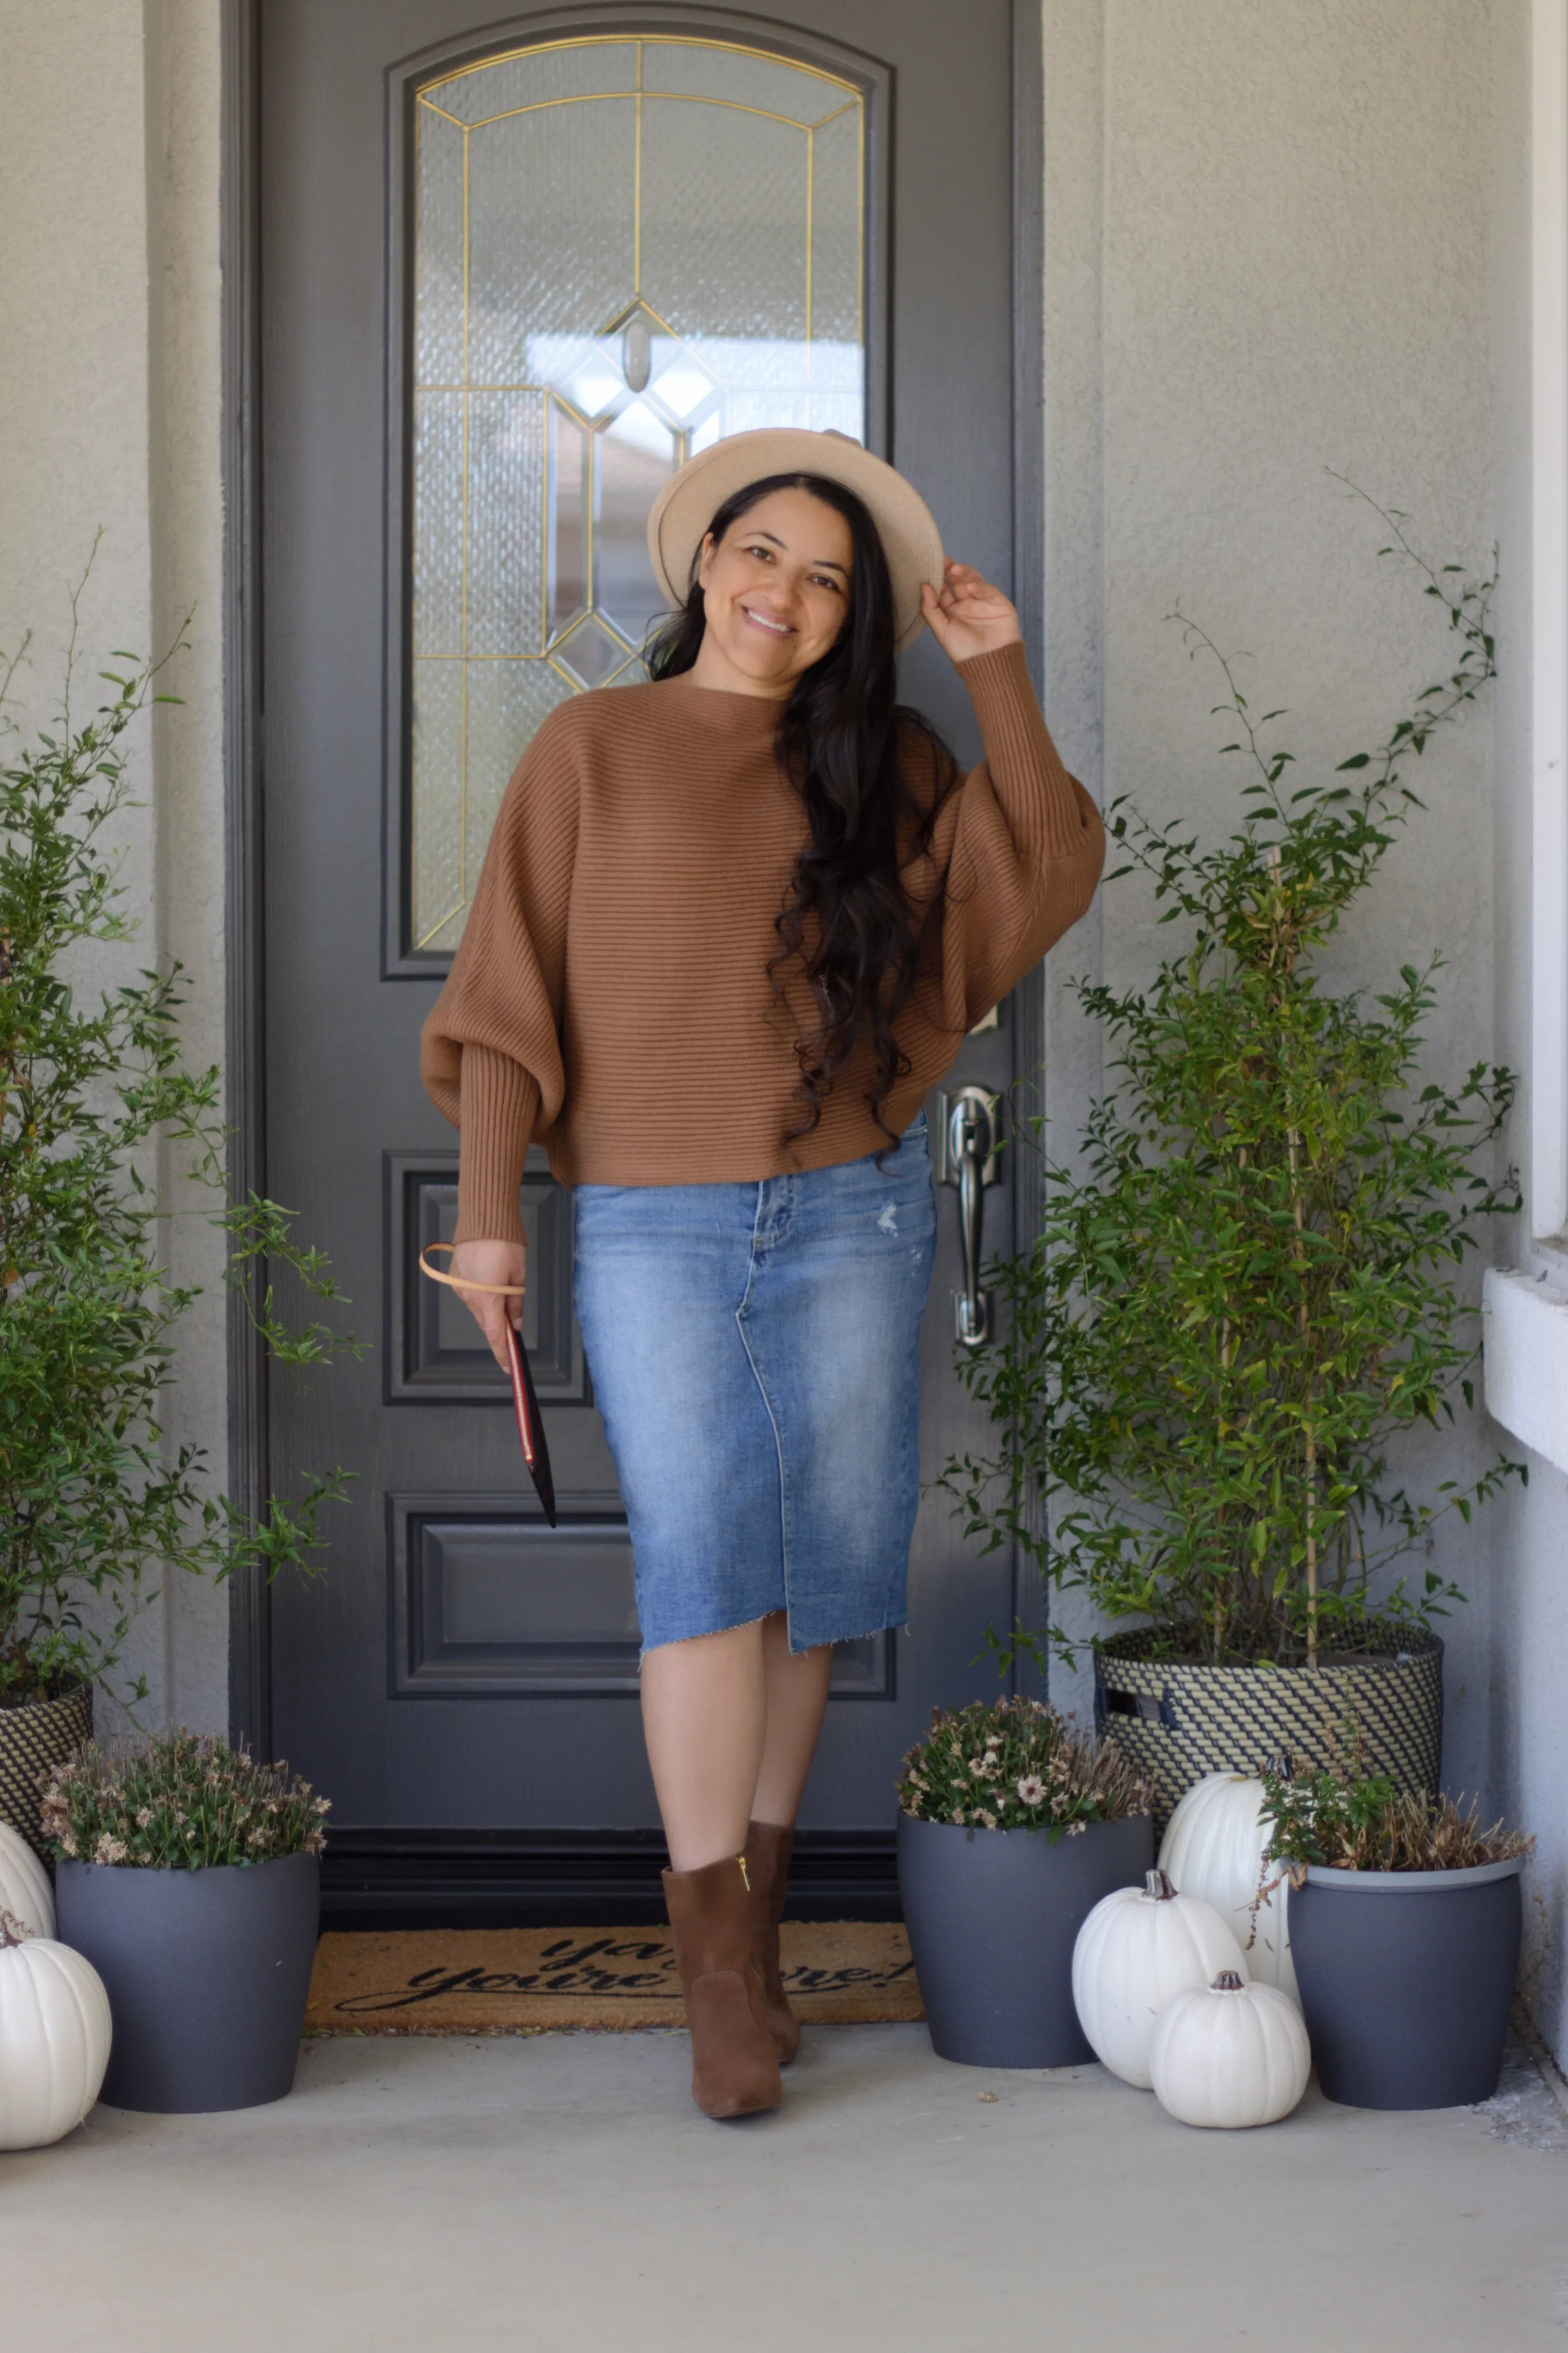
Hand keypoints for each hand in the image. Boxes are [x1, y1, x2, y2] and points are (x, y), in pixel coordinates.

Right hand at [447, 1238, 526, 1371]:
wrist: (483, 1219)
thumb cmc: (505, 1244)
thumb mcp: (519, 1275)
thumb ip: (516, 1302)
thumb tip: (516, 1323)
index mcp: (488, 1299)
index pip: (496, 1335)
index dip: (502, 1353)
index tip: (508, 1367)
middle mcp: (469, 1297)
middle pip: (486, 1322)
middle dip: (499, 1327)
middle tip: (513, 1326)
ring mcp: (459, 1287)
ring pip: (477, 1308)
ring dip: (490, 1309)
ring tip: (503, 1293)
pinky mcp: (455, 1277)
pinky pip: (470, 1295)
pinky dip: (480, 1295)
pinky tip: (489, 1283)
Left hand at [920, 561, 1022, 664]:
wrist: (989, 664)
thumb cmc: (963, 651)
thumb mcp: (941, 631)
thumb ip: (930, 609)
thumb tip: (923, 586)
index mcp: (951, 610)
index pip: (944, 589)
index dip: (938, 578)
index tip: (930, 567)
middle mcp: (966, 604)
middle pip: (958, 582)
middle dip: (951, 571)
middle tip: (944, 562)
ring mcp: (983, 602)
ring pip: (973, 581)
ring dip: (965, 574)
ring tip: (955, 570)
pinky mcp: (999, 602)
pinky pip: (989, 591)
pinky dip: (980, 587)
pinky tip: (971, 587)